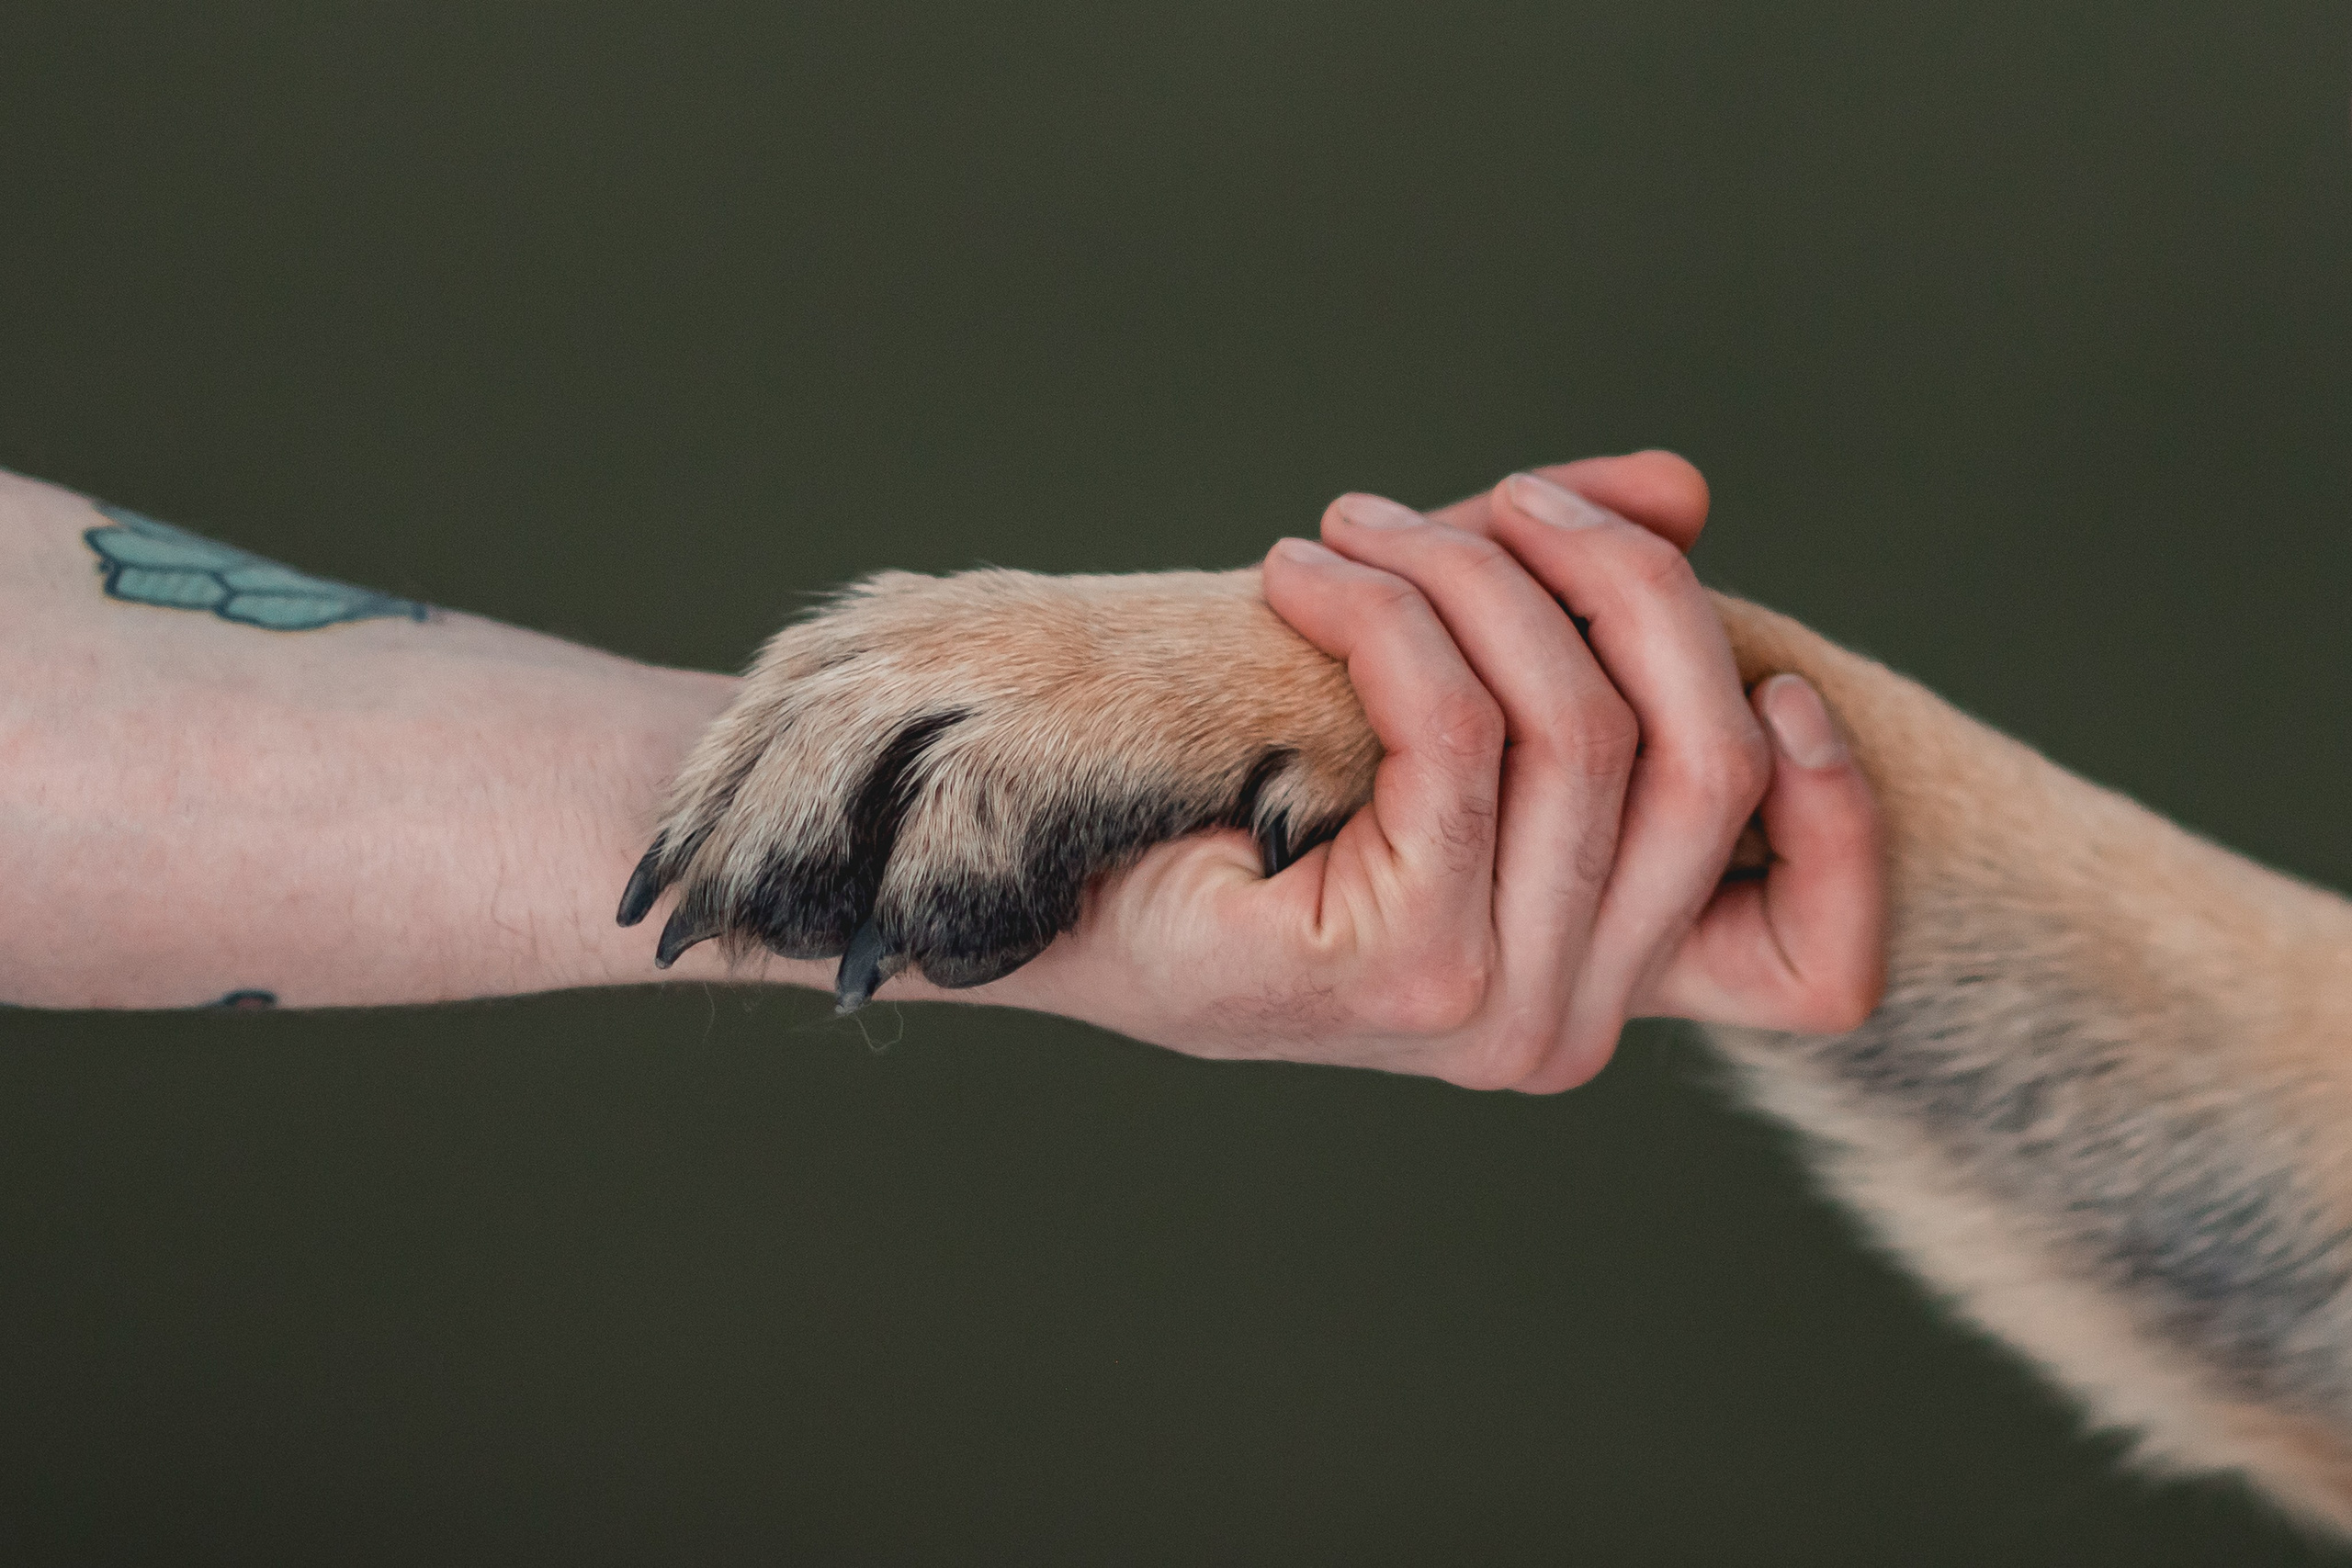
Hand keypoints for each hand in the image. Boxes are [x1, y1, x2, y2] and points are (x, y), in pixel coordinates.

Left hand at [1005, 453, 1883, 1090]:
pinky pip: (1457, 729)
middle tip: (1508, 502)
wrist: (1043, 881)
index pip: (1823, 961)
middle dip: (1622, 583)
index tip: (1770, 673)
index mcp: (1606, 982)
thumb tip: (1680, 486)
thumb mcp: (1438, 689)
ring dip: (1472, 574)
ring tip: (1360, 526)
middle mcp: (1571, 1023)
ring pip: (1580, 726)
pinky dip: (1389, 611)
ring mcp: (1494, 1010)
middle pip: (1708, 765)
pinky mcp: (1405, 966)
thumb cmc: (1235, 793)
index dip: (1841, 812)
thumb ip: (1564, 602)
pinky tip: (1300, 572)